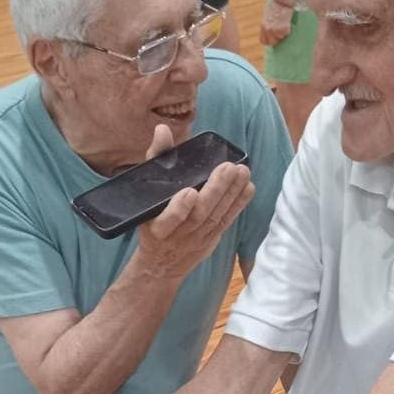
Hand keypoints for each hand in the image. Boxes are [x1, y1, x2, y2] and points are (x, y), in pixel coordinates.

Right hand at [135, 127, 253, 279]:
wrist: (160, 263)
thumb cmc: (151, 217)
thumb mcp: (146, 192)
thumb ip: (156, 160)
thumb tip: (162, 130)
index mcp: (155, 227)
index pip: (166, 220)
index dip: (178, 209)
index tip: (189, 192)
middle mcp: (176, 237)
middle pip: (198, 215)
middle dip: (214, 192)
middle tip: (228, 168)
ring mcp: (195, 241)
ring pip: (215, 217)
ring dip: (230, 194)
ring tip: (242, 172)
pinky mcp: (211, 240)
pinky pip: (226, 222)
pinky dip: (237, 205)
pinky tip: (248, 188)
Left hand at [260, 0, 293, 46]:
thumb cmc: (276, 5)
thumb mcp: (267, 16)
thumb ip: (268, 25)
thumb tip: (270, 31)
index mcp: (263, 26)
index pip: (263, 41)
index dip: (269, 40)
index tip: (273, 37)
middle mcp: (268, 29)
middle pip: (272, 42)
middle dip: (277, 38)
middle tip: (280, 30)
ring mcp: (275, 30)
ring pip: (280, 38)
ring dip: (283, 33)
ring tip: (284, 23)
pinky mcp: (283, 28)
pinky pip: (287, 33)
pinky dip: (288, 29)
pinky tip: (287, 22)